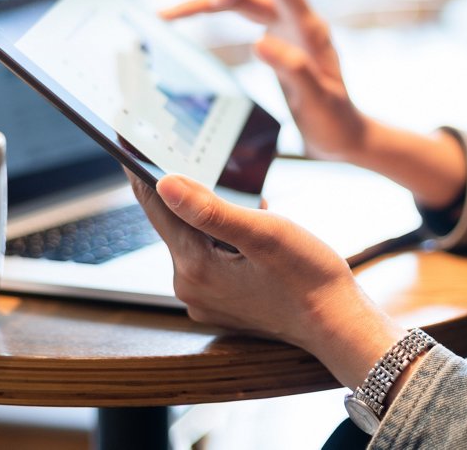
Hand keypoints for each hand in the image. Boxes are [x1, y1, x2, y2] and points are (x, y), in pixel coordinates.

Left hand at [129, 170, 404, 388]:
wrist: (338, 324)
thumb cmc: (309, 277)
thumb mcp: (264, 234)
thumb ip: (211, 209)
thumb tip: (164, 183)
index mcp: (194, 268)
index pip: (156, 207)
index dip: (142, 171)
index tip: (128, 142)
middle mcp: (191, 287)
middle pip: (175, 223)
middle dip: (190, 191)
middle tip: (195, 155)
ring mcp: (205, 298)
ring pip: (195, 238)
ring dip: (212, 214)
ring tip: (239, 196)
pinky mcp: (221, 302)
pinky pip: (211, 257)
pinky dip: (224, 236)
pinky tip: (252, 225)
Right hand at [160, 0, 366, 161]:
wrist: (345, 134)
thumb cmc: (334, 122)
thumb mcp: (318, 102)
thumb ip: (293, 70)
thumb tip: (258, 41)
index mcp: (310, 29)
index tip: (215, 0)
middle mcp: (298, 19)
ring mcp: (287, 25)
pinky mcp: (277, 34)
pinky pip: (251, 2)